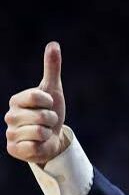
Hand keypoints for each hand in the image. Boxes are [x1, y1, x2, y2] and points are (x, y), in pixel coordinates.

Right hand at [5, 42, 67, 164]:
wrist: (53, 137)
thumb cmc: (51, 110)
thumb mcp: (53, 88)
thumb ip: (52, 67)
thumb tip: (53, 44)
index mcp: (16, 100)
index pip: (38, 96)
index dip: (49, 101)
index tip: (49, 104)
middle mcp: (9, 116)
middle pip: (41, 115)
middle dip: (52, 118)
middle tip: (48, 121)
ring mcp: (10, 134)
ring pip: (40, 131)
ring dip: (48, 132)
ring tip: (44, 132)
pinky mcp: (13, 150)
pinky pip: (35, 146)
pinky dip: (42, 144)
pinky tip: (37, 143)